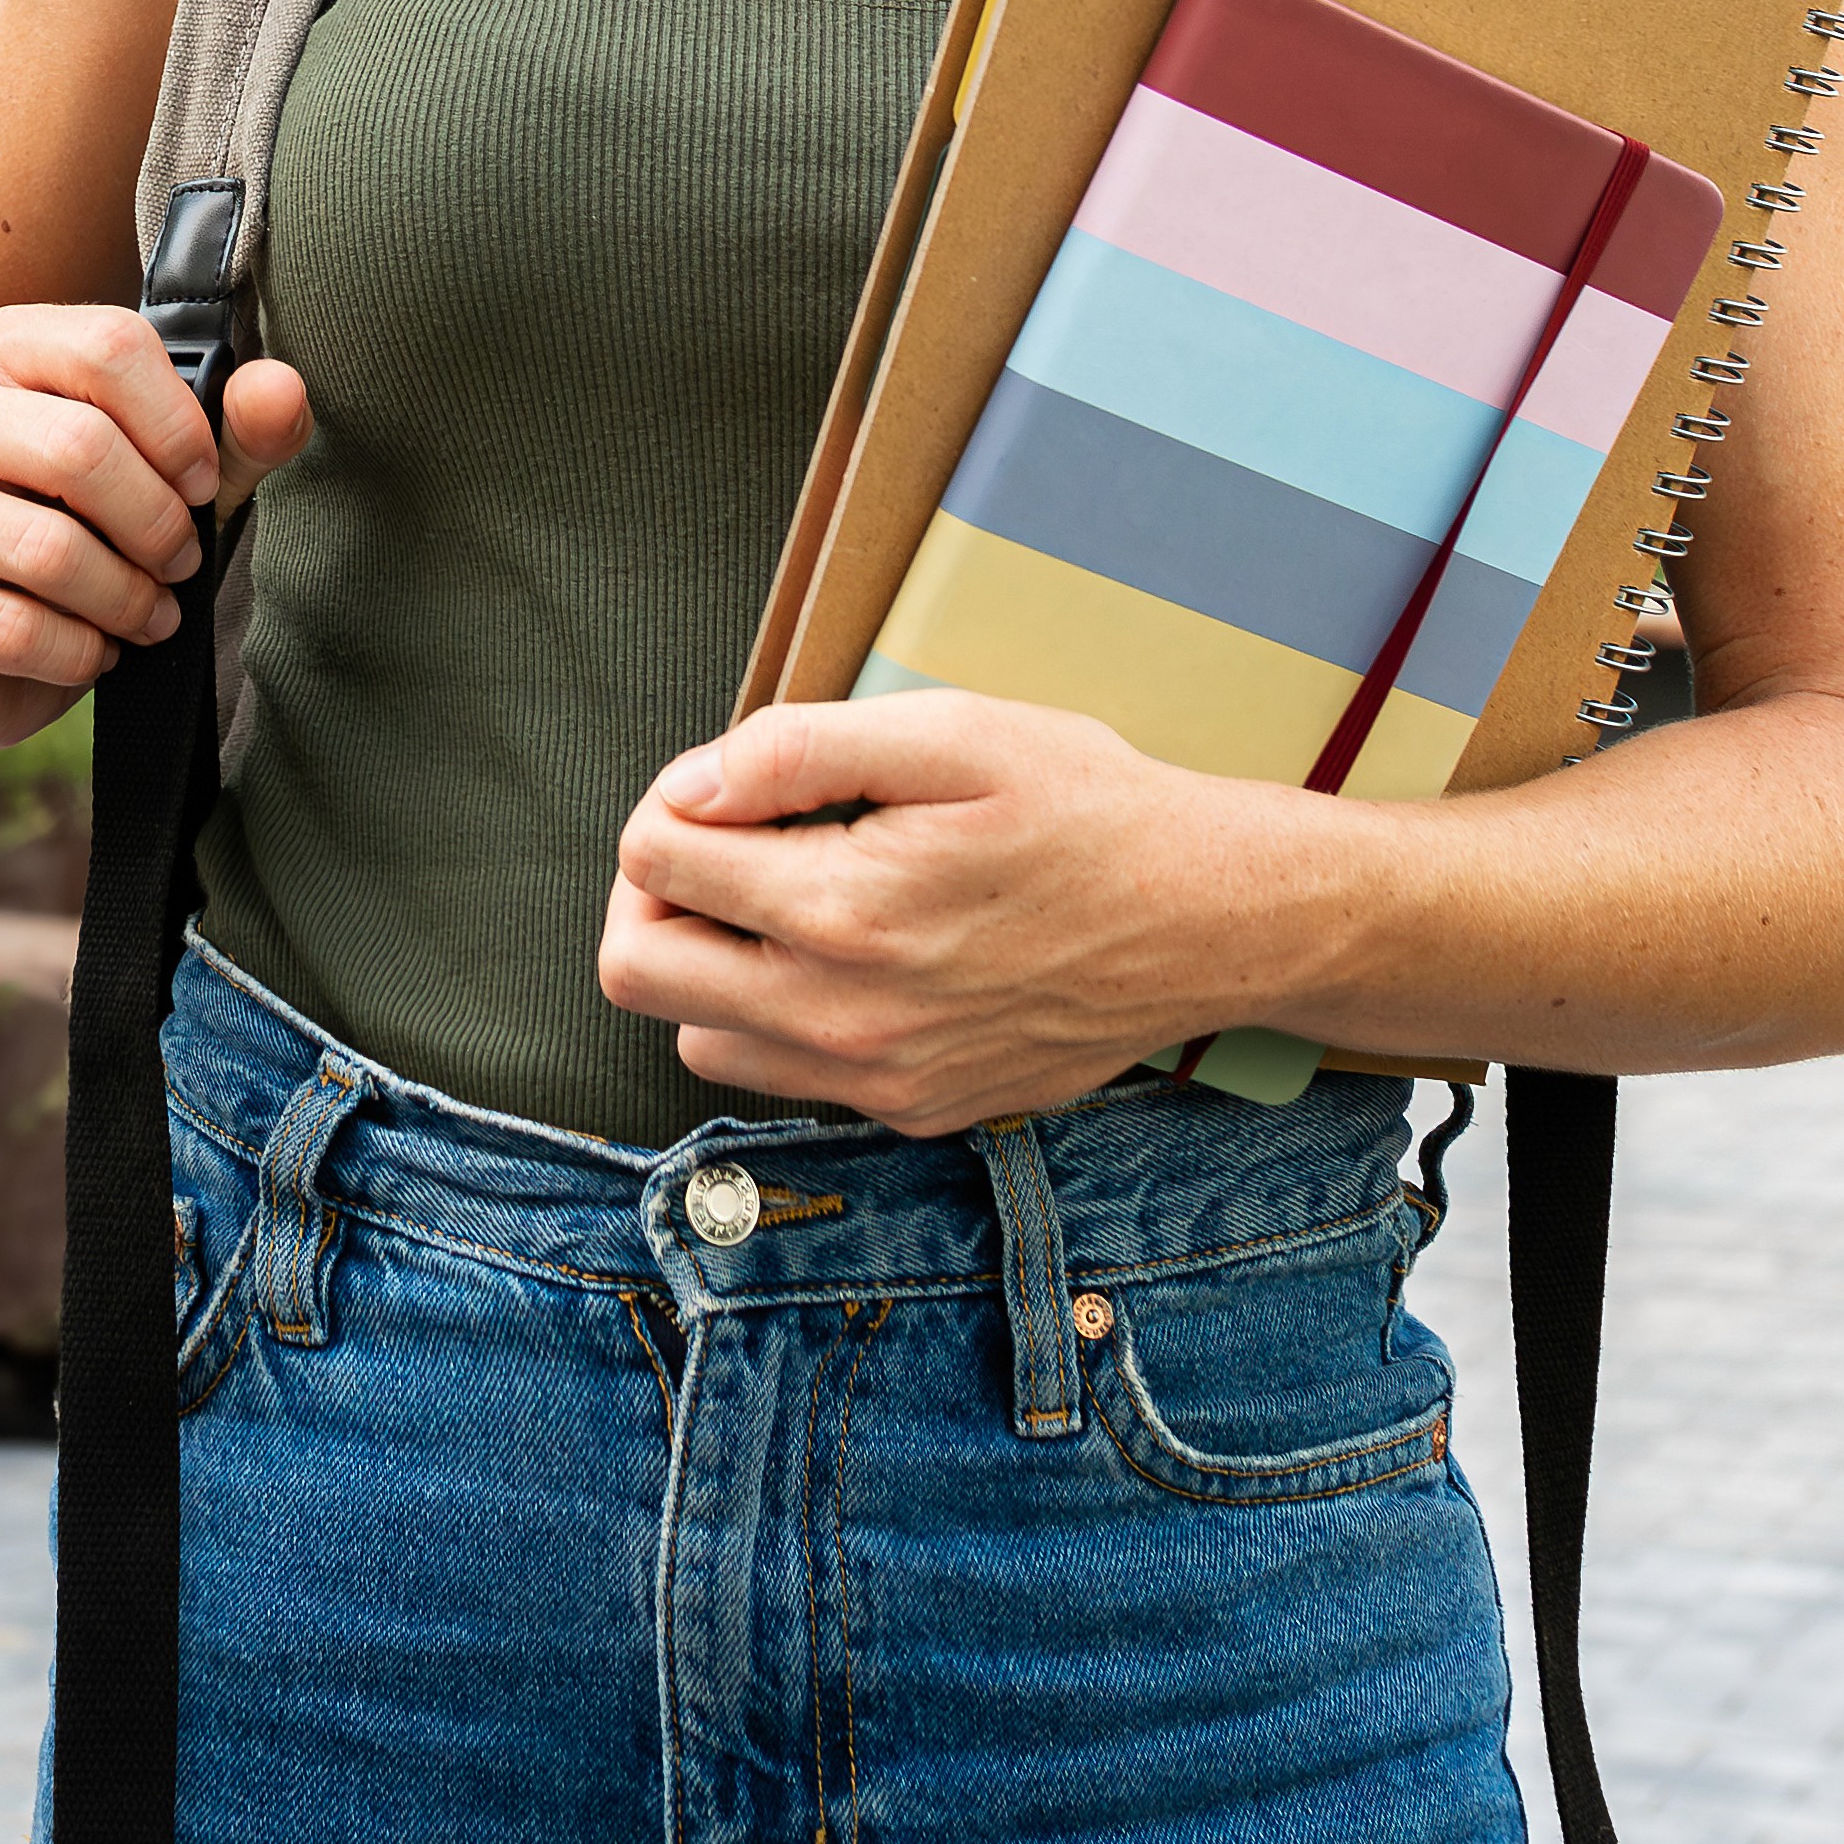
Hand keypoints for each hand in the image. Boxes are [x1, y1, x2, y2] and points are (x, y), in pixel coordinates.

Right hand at [0, 302, 311, 746]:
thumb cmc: (74, 524)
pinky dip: (76, 654)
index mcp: (5, 346)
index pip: (109, 347)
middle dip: (157, 527)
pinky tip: (88, 651)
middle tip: (181, 567)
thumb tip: (283, 393)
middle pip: (80, 448)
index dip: (180, 428)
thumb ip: (235, 431)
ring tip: (145, 617)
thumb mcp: (168, 472)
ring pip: (46, 549)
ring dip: (123, 600)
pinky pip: (10, 628)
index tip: (202, 487)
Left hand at [596, 692, 1307, 1133]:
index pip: (651, 863)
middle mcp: (843, 1018)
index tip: (727, 789)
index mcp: (842, 911)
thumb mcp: (951, 733)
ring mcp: (877, 1079)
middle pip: (638, 971)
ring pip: (698, 1038)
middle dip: (657, 893)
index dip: (672, 803)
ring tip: (791, 899)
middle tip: (726, 845)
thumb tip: (687, 788)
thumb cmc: (1088, 811)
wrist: (1205, 920)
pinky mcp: (912, 1109)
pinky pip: (786, 1076)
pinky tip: (856, 953)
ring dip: (713, 963)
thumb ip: (798, 752)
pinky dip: (783, 1016)